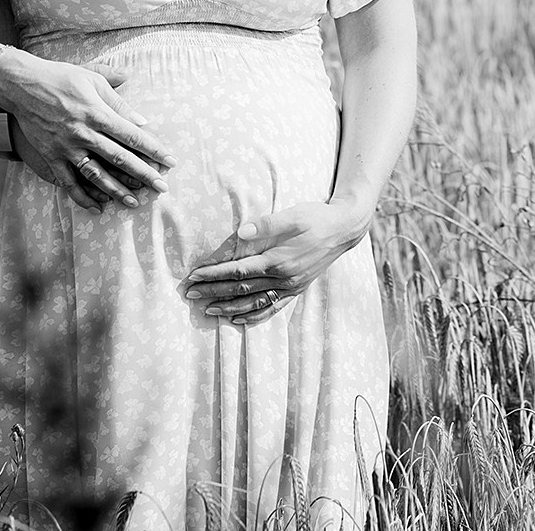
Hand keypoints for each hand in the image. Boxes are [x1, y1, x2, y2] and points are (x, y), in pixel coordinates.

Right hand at [0, 49, 171, 209]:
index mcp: (97, 112)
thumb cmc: (60, 77)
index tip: (170, 162)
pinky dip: (82, 197)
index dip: (153, 149)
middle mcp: (83, 133)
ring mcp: (66, 147)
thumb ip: (117, 99)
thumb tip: (141, 119)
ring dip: (116, 191)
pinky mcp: (51, 156)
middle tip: (162, 188)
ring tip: (135, 203)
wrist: (21, 84)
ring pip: (96, 175)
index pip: (132, 135)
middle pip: (119, 158)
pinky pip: (68, 182)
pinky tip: (98, 207)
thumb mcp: (92, 78)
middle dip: (143, 174)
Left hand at [183, 201, 370, 325]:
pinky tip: (240, 319)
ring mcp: (291, 286)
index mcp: (279, 260)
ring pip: (255, 303)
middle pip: (242, 290)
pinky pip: (273, 308)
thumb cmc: (316, 218)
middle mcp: (283, 278)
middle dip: (214, 292)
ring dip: (229, 308)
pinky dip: (254, 316)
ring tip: (208, 311)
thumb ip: (266, 224)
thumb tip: (241, 232)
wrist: (344, 229)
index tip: (194, 276)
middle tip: (190, 294)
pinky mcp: (297, 289)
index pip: (239, 271)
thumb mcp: (293, 215)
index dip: (215, 275)